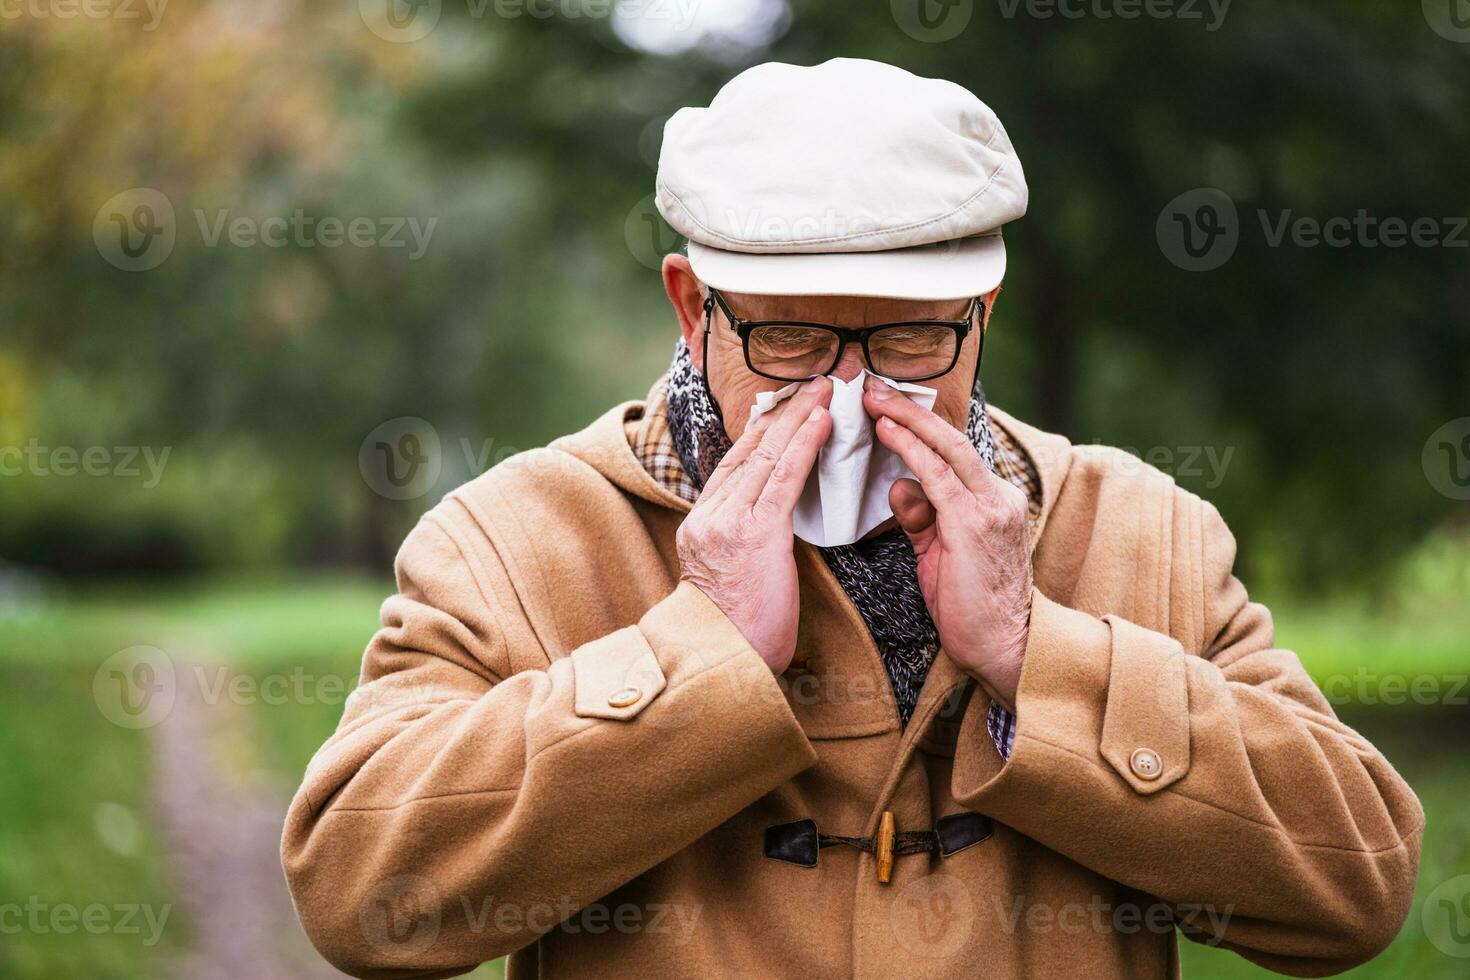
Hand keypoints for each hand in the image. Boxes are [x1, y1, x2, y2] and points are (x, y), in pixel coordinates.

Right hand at [676, 378, 832, 672]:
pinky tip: (821, 422)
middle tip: (810, 383)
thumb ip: (745, 541)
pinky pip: (783, 478)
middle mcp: (710, 515)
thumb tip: (772, 523)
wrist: (721, 661)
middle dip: (782, 414)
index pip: (734, 464)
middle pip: (748, 450)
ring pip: (766, 455)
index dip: (762, 431)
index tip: (785, 408)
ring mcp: (729, 521)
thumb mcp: (730, 576)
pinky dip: (804, 444)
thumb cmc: (736, 631)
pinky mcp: (755, 533)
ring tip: (824, 391)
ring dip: (798, 417)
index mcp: (702, 523)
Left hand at [862, 376, 1031, 711]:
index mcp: (992, 501)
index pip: (953, 452)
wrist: (1006, 648)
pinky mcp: (974, 524)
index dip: (920, 426)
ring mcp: (989, 508)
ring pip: (945, 448)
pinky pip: (937, 475)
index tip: (888, 406)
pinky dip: (910, 449)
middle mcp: (996, 496)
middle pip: (950, 438)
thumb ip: (921, 518)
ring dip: (906, 419)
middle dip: (910, 409)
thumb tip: (898, 485)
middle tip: (874, 385)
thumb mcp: (940, 554)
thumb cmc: (971, 607)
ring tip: (874, 398)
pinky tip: (887, 432)